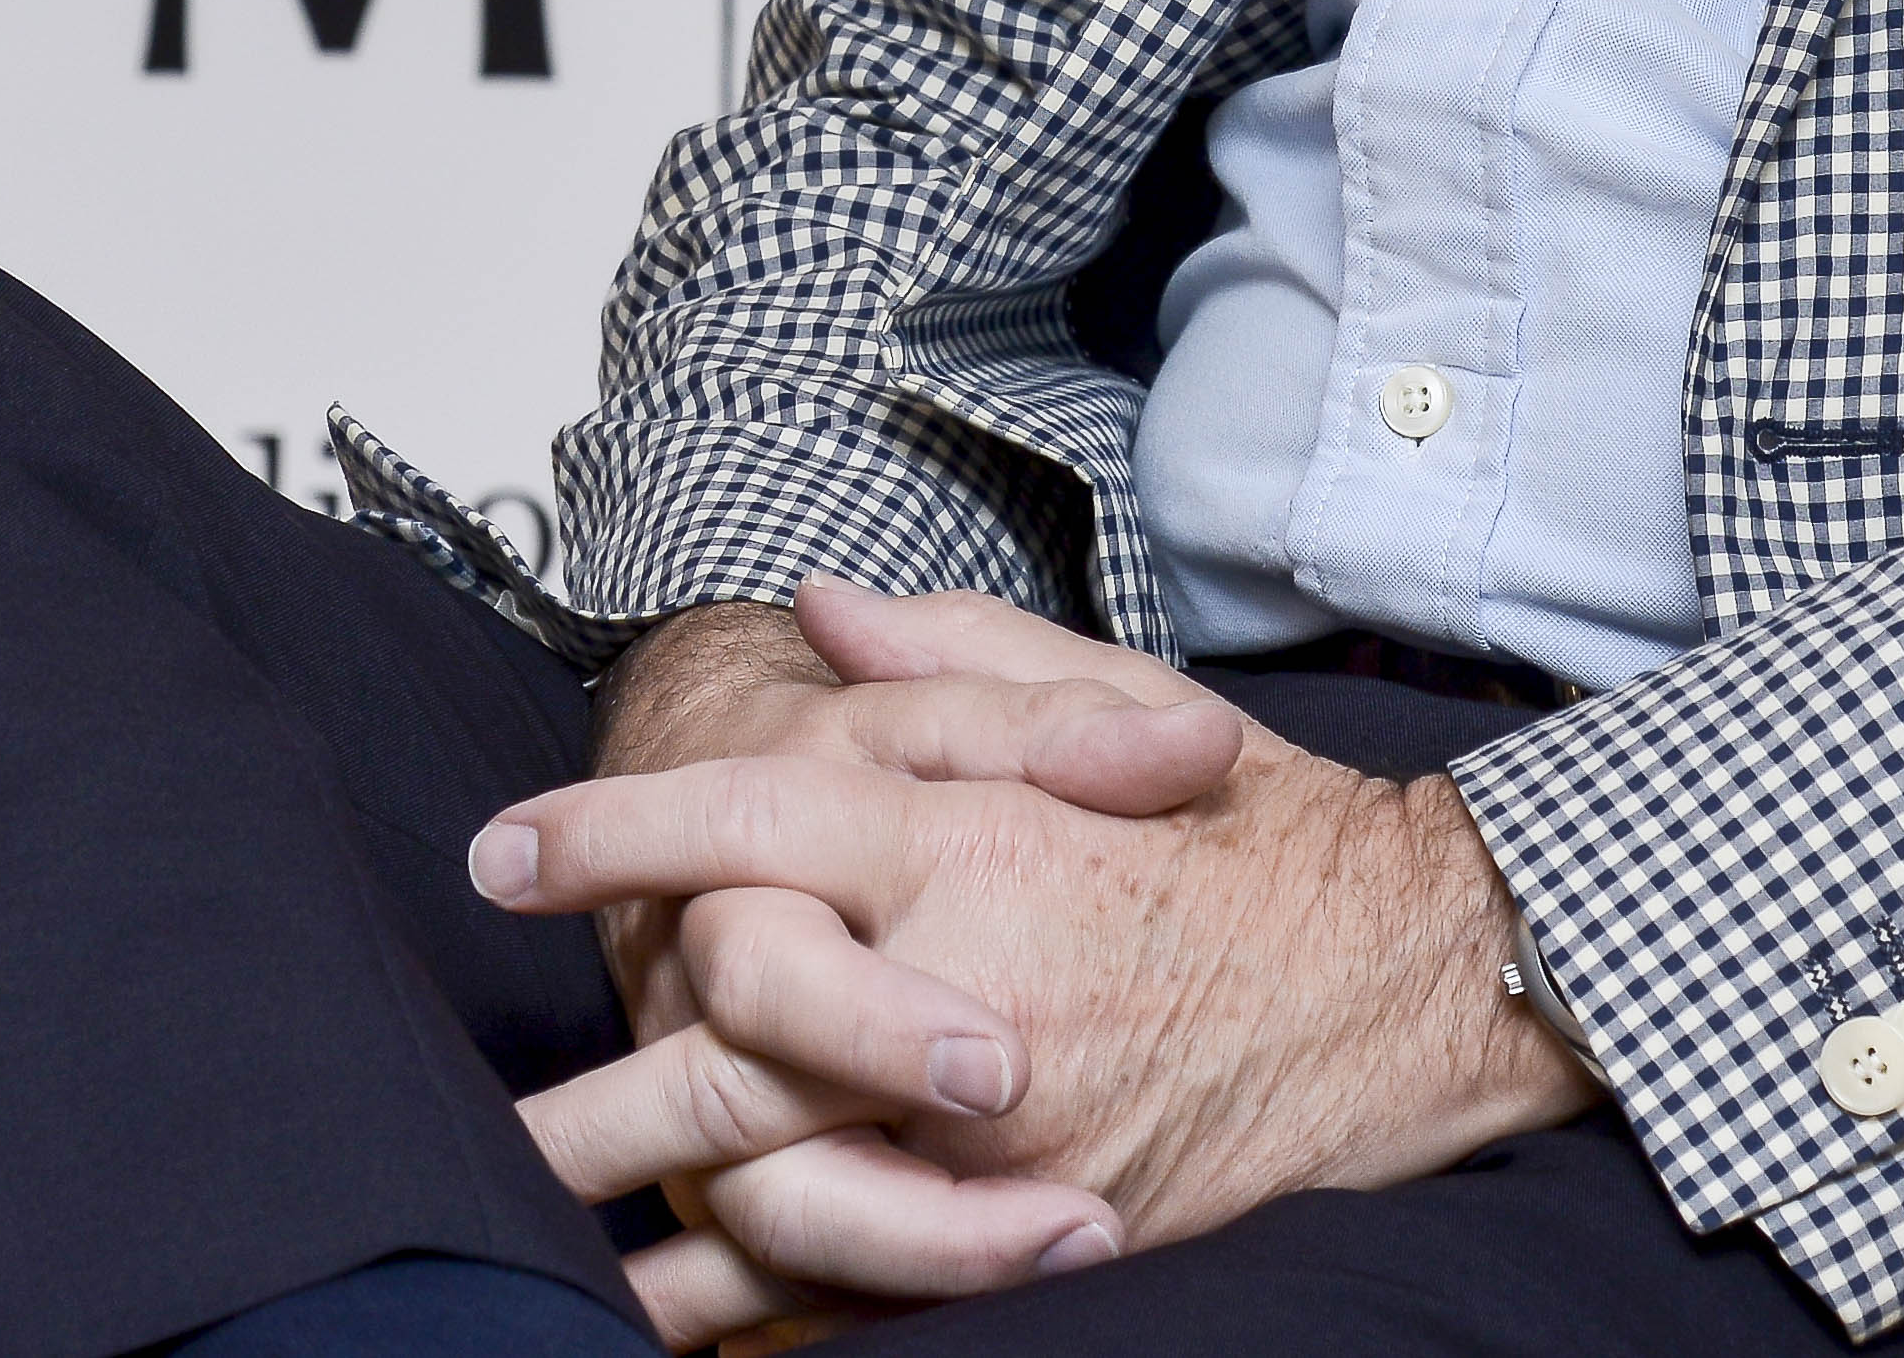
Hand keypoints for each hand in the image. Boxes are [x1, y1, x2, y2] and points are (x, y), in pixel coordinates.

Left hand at [492, 587, 1589, 1333]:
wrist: (1414, 976)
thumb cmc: (1262, 832)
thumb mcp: (1114, 701)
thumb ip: (949, 661)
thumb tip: (816, 616)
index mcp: (962, 839)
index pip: (744, 829)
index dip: (611, 835)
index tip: (500, 853)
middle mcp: (961, 989)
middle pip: (727, 1050)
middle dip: (597, 1094)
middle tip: (489, 1119)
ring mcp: (1000, 1131)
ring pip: (784, 1194)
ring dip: (658, 1231)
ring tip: (552, 1253)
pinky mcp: (1043, 1225)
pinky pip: (881, 1291)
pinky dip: (780, 1317)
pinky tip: (696, 1328)